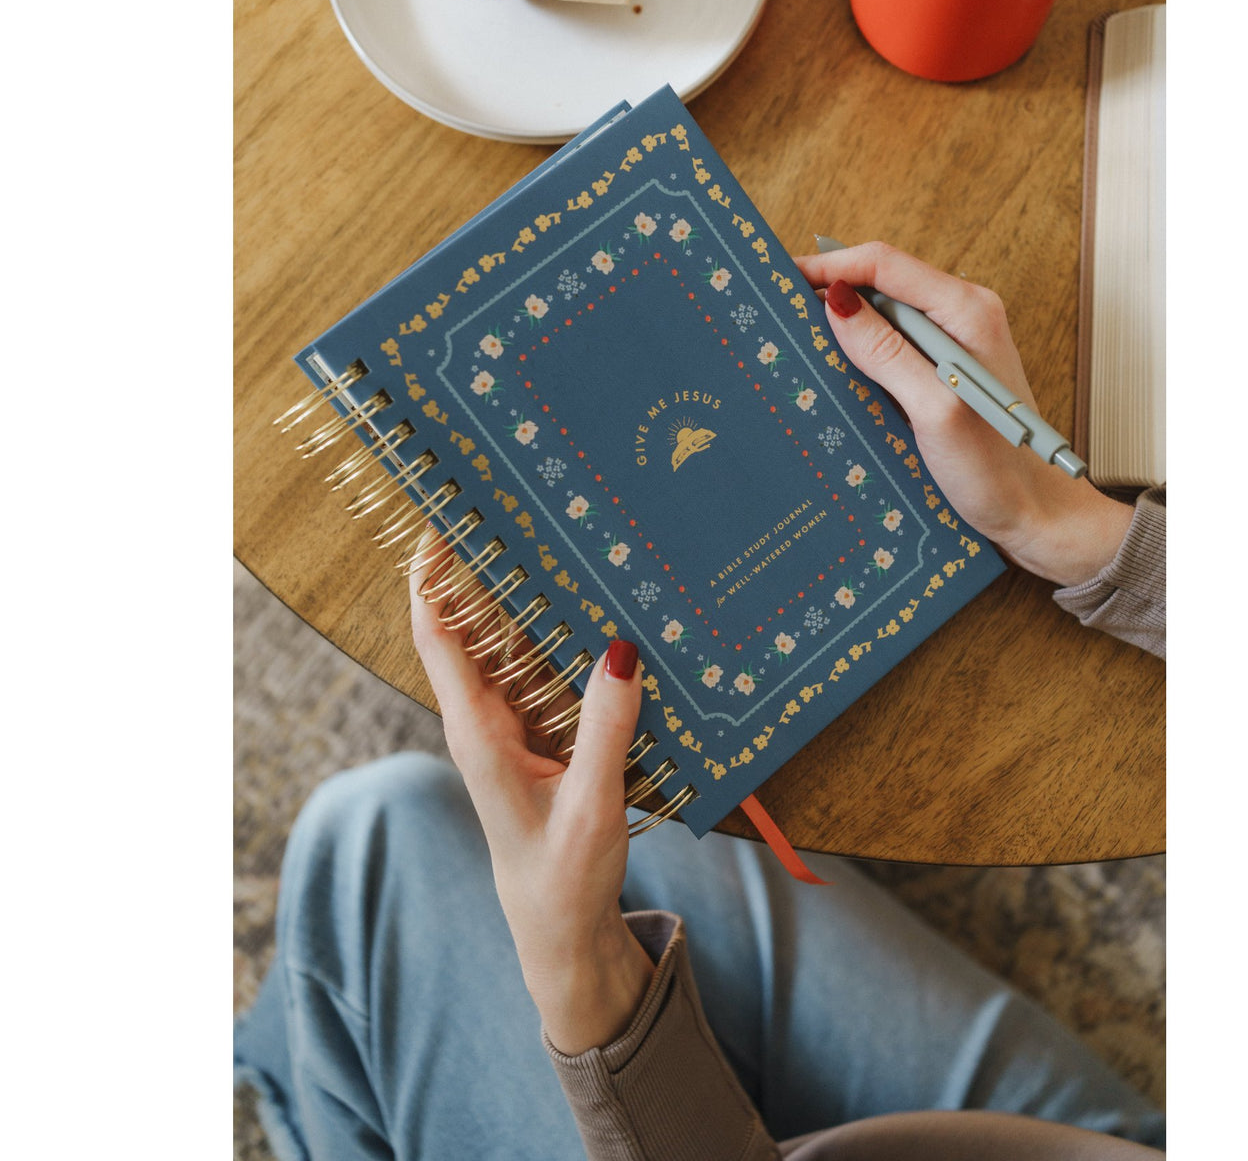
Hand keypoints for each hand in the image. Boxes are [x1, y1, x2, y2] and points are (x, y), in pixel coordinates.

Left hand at [410, 534, 654, 1053]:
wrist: (560, 931)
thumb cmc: (563, 877)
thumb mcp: (592, 807)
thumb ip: (607, 732)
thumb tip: (621, 649)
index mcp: (478, 732)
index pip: (437, 635)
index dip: (431, 576)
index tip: (443, 520)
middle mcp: (487, 719)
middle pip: (475, 626)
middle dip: (491, 569)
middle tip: (524, 509)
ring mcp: (514, 727)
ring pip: (515, 646)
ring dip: (534, 601)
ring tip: (566, 545)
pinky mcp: (543, 738)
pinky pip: (548, 674)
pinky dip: (566, 640)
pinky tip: (601, 616)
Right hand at [794, 241, 1130, 586]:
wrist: (1035, 513)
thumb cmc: (997, 469)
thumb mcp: (933, 410)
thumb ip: (887, 353)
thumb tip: (838, 303)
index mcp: (966, 310)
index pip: (883, 263)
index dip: (829, 265)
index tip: (782, 278)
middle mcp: (962, 315)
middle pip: (881, 281)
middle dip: (830, 291)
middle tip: (780, 311)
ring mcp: (953, 342)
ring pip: (882, 314)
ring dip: (842, 324)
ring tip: (799, 340)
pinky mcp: (943, 369)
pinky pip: (892, 345)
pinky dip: (859, 352)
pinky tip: (835, 372)